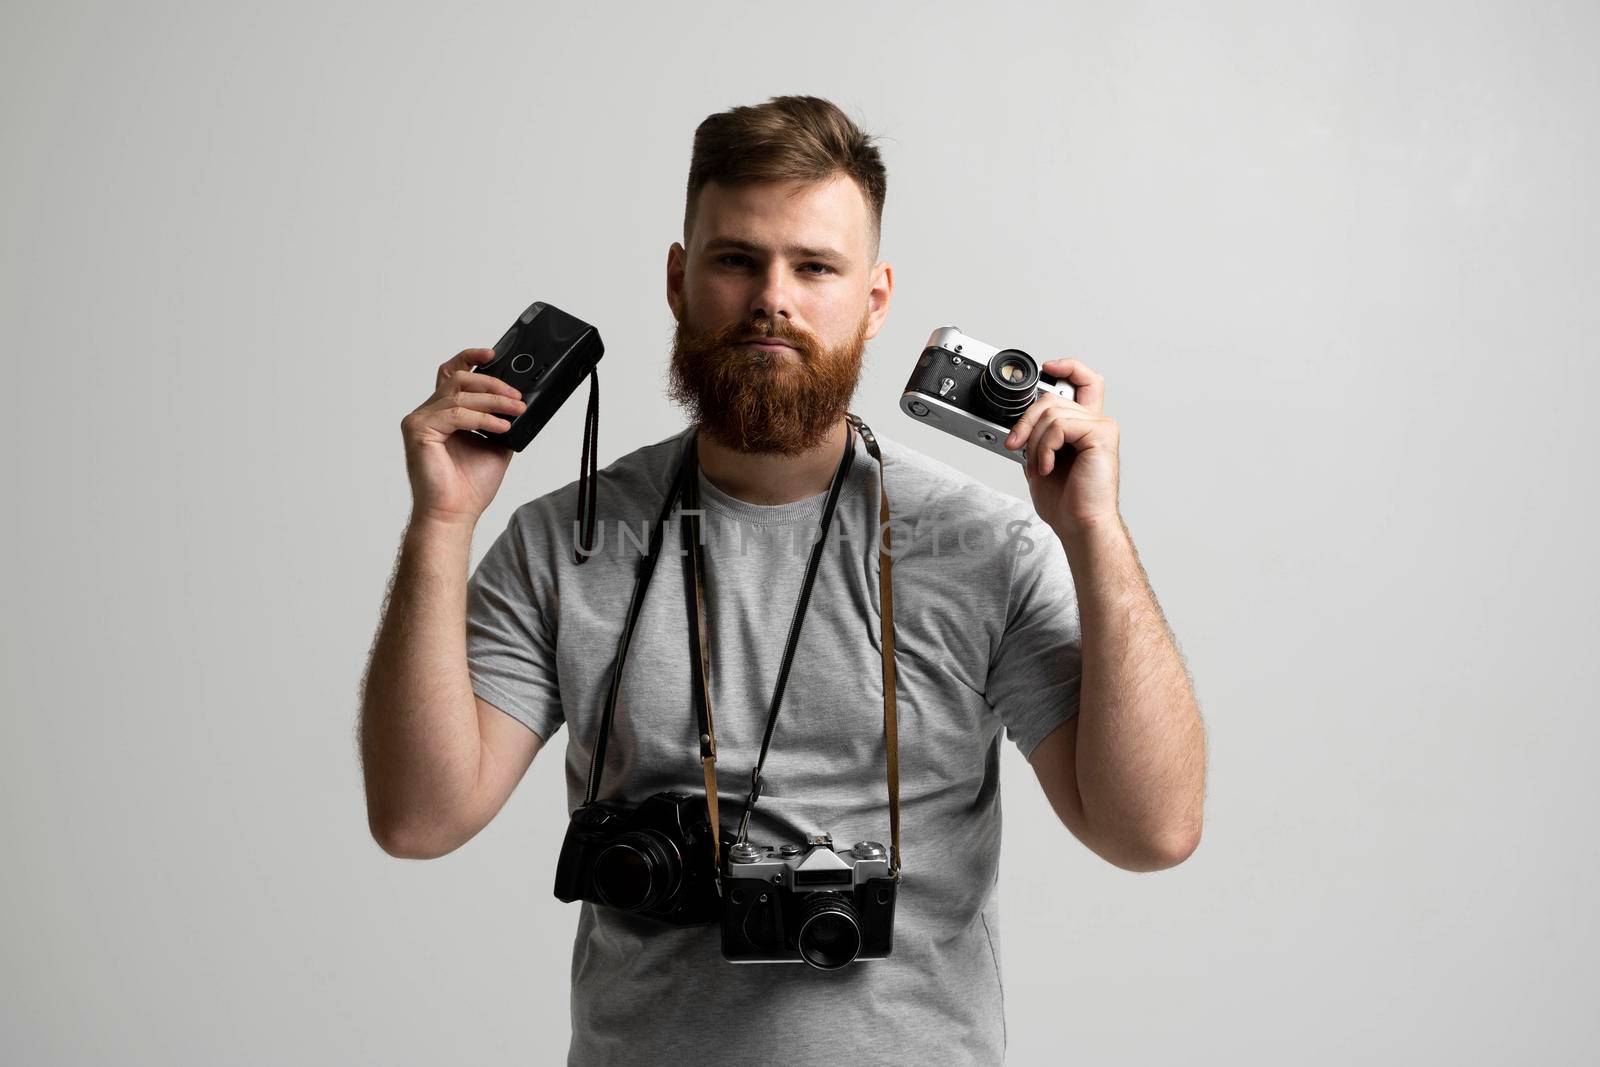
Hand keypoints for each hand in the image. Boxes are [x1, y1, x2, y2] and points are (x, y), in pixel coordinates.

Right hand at [400, 348, 527, 527]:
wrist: (456, 514)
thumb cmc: (469, 486)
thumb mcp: (495, 446)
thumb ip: (501, 421)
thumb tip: (521, 405)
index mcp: (443, 413)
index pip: (452, 374)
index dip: (470, 358)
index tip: (493, 353)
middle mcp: (429, 413)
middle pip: (459, 379)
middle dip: (492, 383)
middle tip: (517, 396)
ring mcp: (420, 420)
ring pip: (460, 395)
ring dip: (494, 401)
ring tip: (517, 410)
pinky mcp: (418, 430)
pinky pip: (456, 414)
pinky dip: (483, 419)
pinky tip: (502, 427)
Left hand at [1003, 358, 1120, 537]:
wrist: (1081, 524)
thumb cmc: (1068, 502)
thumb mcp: (1041, 462)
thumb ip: (1036, 439)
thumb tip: (1017, 425)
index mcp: (1085, 427)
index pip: (1085, 382)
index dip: (1067, 367)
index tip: (1047, 367)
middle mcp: (1097, 423)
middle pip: (1053, 396)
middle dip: (1026, 420)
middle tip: (1015, 445)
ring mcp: (1101, 427)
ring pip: (1051, 412)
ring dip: (1034, 442)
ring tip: (1040, 466)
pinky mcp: (1101, 435)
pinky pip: (1059, 426)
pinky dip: (1045, 447)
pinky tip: (1048, 466)